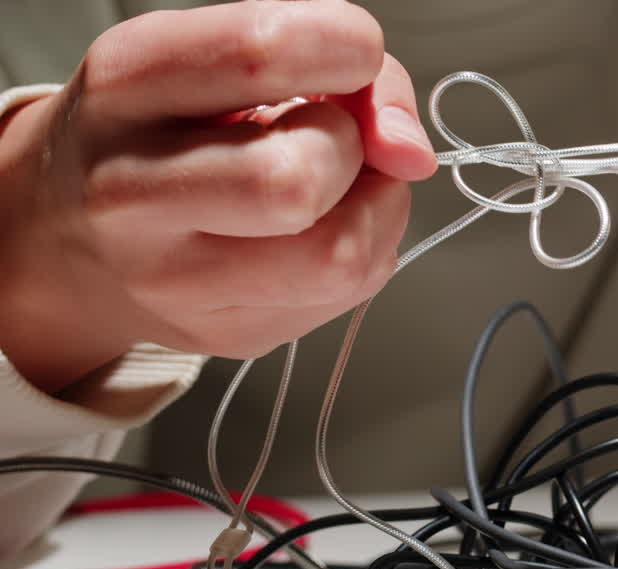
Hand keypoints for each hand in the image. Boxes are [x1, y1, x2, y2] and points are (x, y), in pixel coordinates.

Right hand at [0, 0, 435, 393]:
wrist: (70, 235)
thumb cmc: (164, 129)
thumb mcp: (221, 58)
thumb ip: (342, 69)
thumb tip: (411, 150)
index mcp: (129, 87)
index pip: (262, 52)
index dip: (346, 49)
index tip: (350, 57)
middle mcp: (133, 191)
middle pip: (297, 179)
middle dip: (350, 148)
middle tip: (329, 138)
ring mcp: (176, 282)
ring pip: (340, 256)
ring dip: (376, 208)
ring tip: (342, 186)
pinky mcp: (229, 335)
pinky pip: (352, 292)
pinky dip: (368, 248)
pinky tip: (322, 228)